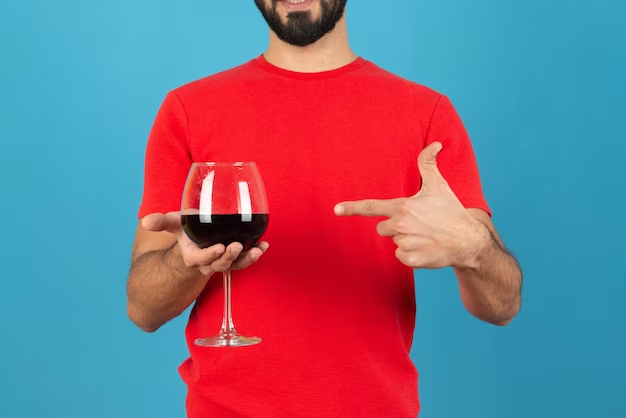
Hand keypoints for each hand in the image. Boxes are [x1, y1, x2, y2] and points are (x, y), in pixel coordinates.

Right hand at [142, 212, 268, 275]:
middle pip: (220, 263)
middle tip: (236, 246)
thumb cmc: (185, 234)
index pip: (200, 259)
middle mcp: (209, 263)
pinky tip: (265, 245)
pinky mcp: (234, 259)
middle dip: (230, 256)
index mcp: (193, 256)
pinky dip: (255, 253)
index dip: (210, 255)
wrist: (194, 246)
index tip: (220, 248)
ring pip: (235, 265)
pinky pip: (245, 260)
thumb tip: (146, 222)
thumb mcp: (173, 225)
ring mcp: (222, 262)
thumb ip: (161, 223)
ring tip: (258, 249)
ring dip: (247, 258)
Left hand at [334, 142, 487, 269]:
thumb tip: (434, 144)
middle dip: (395, 227)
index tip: (336, 209)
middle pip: (383, 228)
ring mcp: (406, 243)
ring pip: (394, 242)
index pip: (372, 207)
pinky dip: (411, 255)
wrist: (468, 240)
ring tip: (425, 235)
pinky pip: (401, 257)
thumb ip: (429, 165)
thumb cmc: (451, 211)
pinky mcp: (411, 259)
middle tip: (418, 224)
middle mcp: (401, 225)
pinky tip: (426, 248)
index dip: (352, 208)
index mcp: (403, 207)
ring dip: (406, 240)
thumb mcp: (439, 186)